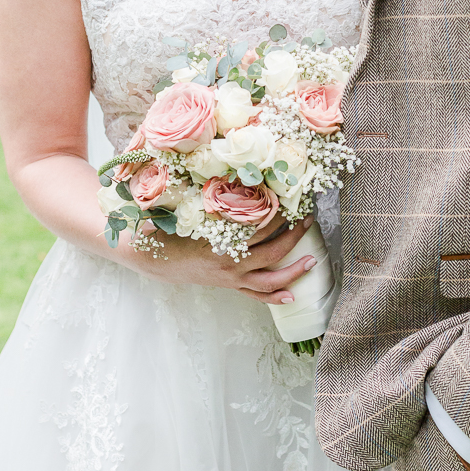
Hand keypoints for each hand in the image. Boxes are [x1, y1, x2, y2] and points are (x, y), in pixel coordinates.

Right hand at [124, 215, 316, 303]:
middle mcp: (230, 264)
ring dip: (292, 272)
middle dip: (293, 238)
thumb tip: (233, 174)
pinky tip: (292, 295)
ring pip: (268, 280)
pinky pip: (256, 295)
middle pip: (271, 253)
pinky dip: (274, 296)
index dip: (277, 215)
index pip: (258, 229)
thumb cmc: (174, 231)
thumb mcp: (192, 212)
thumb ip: (213, 199)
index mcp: (221, 243)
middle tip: (308, 221)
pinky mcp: (230, 286)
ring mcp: (231, 278)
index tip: (290, 201)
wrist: (157, 259)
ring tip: (313, 261)